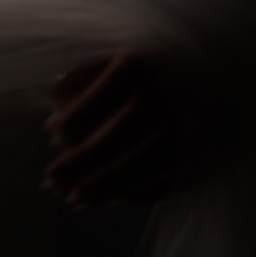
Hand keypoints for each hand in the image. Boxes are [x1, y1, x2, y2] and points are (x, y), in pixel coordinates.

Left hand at [44, 53, 204, 206]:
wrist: (196, 68)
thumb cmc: (130, 63)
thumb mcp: (98, 56)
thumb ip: (73, 86)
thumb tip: (55, 131)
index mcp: (139, 64)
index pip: (109, 91)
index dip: (80, 115)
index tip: (52, 132)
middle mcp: (168, 94)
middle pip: (127, 132)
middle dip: (85, 161)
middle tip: (52, 181)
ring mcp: (190, 125)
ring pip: (152, 162)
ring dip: (110, 186)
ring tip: (74, 200)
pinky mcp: (202, 151)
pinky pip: (173, 179)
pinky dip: (141, 193)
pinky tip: (110, 199)